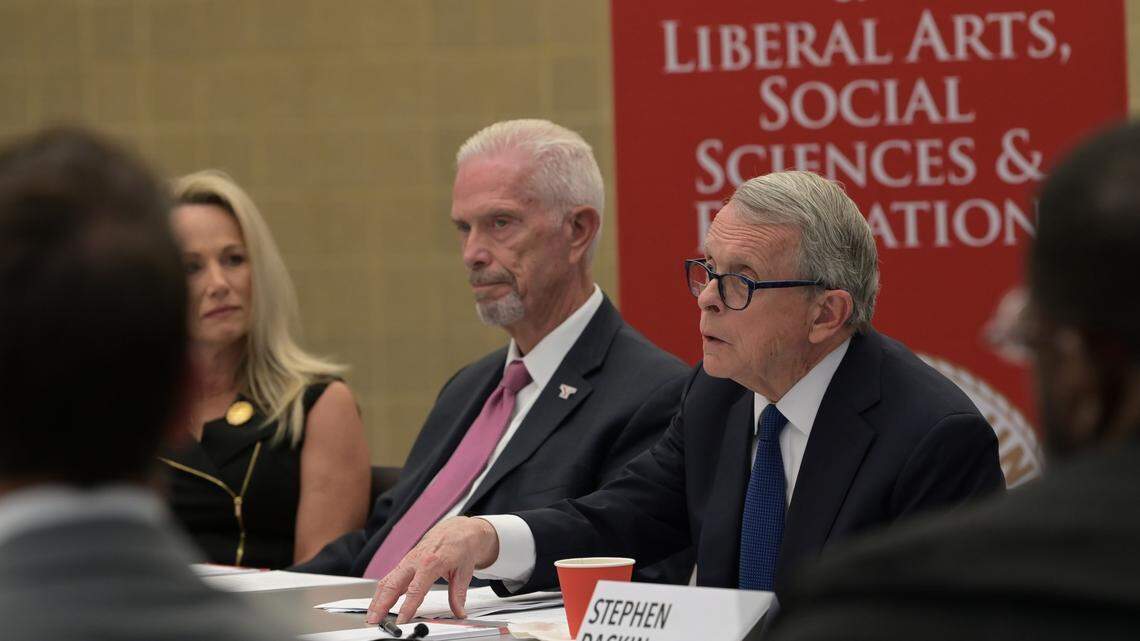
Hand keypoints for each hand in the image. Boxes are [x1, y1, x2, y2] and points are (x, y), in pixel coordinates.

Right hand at [365, 516, 499, 623]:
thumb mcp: (464, 571)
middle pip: (393, 584)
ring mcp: (408, 561)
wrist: (458, 529)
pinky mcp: (405, 562)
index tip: (401, 620)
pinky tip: (378, 603)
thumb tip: (459, 612)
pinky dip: (382, 592)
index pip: (416, 589)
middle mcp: (415, 561)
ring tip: (371, 616)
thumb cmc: (461, 546)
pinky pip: (390, 577)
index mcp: (431, 562)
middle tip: (374, 620)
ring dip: (377, 599)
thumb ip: (458, 594)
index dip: (407, 606)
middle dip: (381, 604)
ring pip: (387, 581)